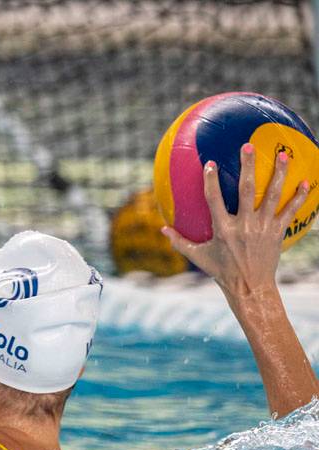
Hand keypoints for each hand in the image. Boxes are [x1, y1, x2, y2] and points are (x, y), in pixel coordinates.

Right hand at [161, 143, 309, 298]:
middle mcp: (244, 226)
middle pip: (246, 189)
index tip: (211, 163)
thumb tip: (162, 228)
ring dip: (278, 174)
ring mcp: (263, 228)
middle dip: (248, 166)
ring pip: (272, 195)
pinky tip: (306, 182)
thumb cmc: (222, 272)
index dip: (211, 181)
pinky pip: (291, 211)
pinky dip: (300, 196)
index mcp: (223, 230)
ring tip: (283, 154)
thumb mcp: (198, 257)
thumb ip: (179, 241)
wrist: (250, 288)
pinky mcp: (278, 232)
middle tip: (248, 146)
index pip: (214, 200)